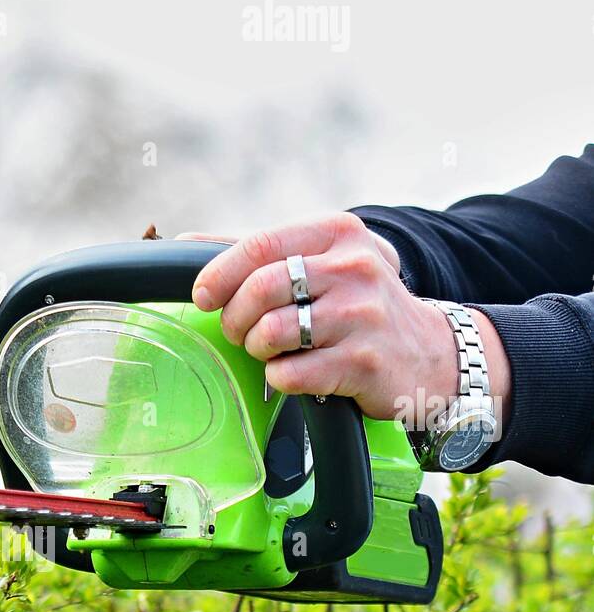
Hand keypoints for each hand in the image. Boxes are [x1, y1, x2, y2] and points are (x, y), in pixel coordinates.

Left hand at [180, 214, 509, 425]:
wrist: (428, 353)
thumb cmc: (356, 305)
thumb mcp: (321, 261)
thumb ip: (258, 251)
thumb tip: (183, 245)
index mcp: (337, 233)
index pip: (259, 246)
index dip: (219, 274)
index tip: (204, 296)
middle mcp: (354, 268)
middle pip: (260, 289)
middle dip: (235, 318)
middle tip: (240, 332)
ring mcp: (362, 316)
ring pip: (272, 332)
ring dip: (257, 349)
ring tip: (271, 351)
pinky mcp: (364, 363)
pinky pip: (290, 375)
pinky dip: (280, 378)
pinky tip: (297, 372)